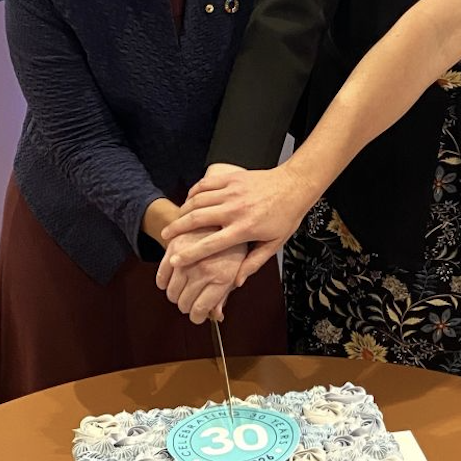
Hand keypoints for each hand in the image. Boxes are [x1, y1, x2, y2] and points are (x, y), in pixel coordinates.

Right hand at [158, 236, 247, 324]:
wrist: (245, 204)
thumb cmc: (251, 233)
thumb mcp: (252, 264)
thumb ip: (230, 289)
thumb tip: (217, 315)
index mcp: (225, 275)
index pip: (201, 308)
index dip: (197, 317)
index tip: (197, 316)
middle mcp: (205, 267)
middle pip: (183, 301)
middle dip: (186, 307)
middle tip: (191, 303)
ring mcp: (188, 254)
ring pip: (170, 289)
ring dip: (174, 295)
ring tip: (182, 290)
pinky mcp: (176, 241)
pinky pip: (162, 270)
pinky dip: (163, 279)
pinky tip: (171, 278)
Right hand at [161, 161, 316, 275]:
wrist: (295, 185)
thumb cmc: (286, 217)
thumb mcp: (274, 244)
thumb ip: (253, 263)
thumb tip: (235, 282)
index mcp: (244, 228)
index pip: (211, 244)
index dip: (190, 254)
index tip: (175, 260)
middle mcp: (235, 209)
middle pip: (197, 219)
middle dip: (176, 229)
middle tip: (164, 237)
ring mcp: (232, 191)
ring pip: (198, 200)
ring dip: (183, 211)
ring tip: (175, 221)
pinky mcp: (232, 178)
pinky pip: (206, 184)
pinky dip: (194, 192)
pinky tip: (189, 200)